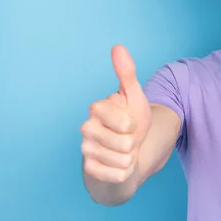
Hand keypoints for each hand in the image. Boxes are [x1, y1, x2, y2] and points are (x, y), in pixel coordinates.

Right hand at [80, 45, 151, 182]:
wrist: (125, 151)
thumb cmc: (130, 122)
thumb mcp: (134, 96)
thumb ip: (127, 73)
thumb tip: (118, 47)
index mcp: (96, 108)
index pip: (126, 122)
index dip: (135, 125)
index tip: (129, 122)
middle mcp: (86, 128)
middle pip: (125, 142)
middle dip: (134, 143)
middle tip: (127, 138)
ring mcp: (85, 150)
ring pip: (123, 159)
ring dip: (130, 157)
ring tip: (123, 150)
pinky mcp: (89, 170)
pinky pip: (119, 174)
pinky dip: (125, 172)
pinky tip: (118, 164)